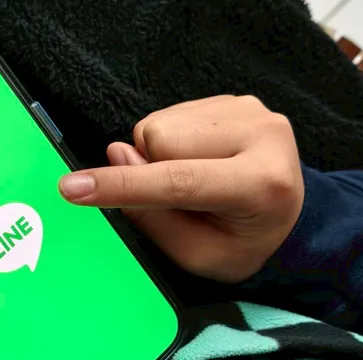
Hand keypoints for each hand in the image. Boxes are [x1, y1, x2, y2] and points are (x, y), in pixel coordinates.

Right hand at [59, 95, 304, 282]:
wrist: (290, 217)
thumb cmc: (243, 244)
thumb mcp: (199, 256)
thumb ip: (154, 217)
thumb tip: (116, 157)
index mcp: (260, 185)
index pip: (177, 181)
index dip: (121, 185)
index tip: (72, 188)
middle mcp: (262, 135)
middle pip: (159, 139)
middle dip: (150, 169)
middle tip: (181, 197)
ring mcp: (250, 109)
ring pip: (160, 123)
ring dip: (161, 155)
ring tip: (196, 179)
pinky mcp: (236, 99)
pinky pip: (172, 114)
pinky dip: (173, 142)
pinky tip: (201, 160)